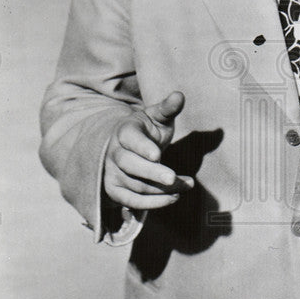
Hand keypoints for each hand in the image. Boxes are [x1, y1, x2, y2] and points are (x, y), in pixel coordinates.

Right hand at [103, 91, 193, 210]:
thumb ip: (168, 108)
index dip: (142, 147)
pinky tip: (174, 198)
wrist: (125, 148)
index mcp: (124, 131)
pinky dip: (153, 203)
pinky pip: (132, 201)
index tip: (157, 154)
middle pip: (130, 165)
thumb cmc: (147, 131)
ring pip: (136, 185)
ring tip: (187, 184)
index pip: (129, 139)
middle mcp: (114, 153)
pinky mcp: (114, 191)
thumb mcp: (156, 117)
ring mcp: (112, 173)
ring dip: (163, 189)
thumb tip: (180, 96)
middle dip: (153, 173)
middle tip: (173, 178)